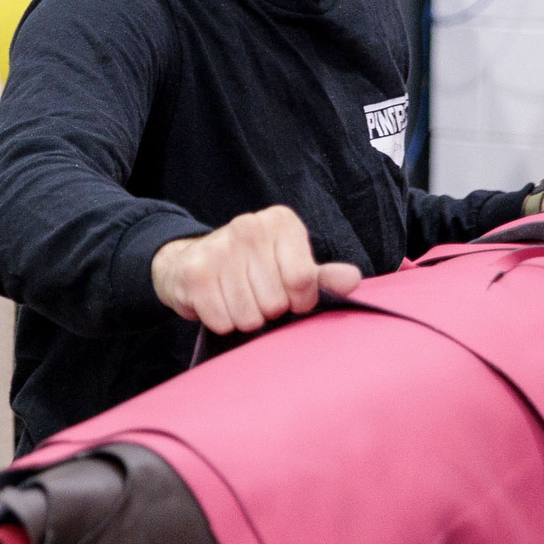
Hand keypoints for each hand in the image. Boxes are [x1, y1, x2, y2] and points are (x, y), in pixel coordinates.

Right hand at [149, 206, 362, 333]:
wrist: (190, 261)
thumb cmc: (251, 266)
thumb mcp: (292, 265)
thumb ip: (323, 276)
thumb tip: (352, 280)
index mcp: (281, 222)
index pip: (303, 281)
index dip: (299, 300)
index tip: (289, 294)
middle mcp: (249, 226)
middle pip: (276, 302)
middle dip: (268, 310)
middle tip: (255, 294)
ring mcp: (219, 247)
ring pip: (249, 316)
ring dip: (244, 318)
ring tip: (236, 299)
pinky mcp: (195, 272)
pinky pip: (222, 321)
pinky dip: (221, 322)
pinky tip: (217, 302)